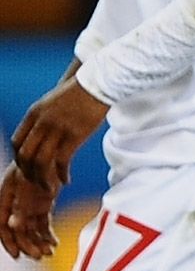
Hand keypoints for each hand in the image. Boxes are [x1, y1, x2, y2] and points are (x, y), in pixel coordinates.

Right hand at [0, 162, 58, 259]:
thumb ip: (21, 203)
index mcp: (6, 195)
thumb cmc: (41, 160)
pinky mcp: (43, 203)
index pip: (1, 224)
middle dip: (28, 244)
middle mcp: (16, 202)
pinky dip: (47, 234)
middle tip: (41, 256)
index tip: (17, 255)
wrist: (58, 148)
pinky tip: (53, 243)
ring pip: (30, 229)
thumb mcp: (30, 181)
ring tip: (50, 252)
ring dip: (38, 242)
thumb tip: (13, 225)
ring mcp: (29, 203)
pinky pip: (42, 223)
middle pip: (17, 230)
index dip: (8, 240)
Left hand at [10, 76, 108, 191]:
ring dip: (43, 179)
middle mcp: (42, 122)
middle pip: (25, 156)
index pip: (17, 143)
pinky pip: (61, 161)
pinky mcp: (75, 135)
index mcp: (34, 113)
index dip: (20, 159)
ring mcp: (58, 129)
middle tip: (38, 182)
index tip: (28, 167)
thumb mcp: (53, 102)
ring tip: (50, 187)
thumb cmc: (81, 91)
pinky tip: (66, 180)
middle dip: (29, 173)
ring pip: (41, 162)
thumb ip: (43, 118)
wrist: (101, 82)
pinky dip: (61, 174)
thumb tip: (40, 136)